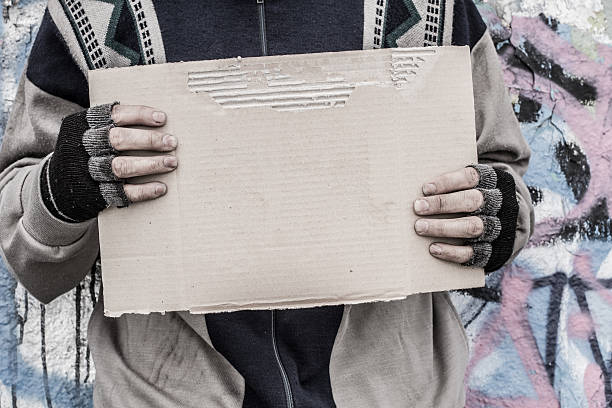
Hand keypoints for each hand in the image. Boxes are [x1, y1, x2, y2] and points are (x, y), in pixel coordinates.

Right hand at [41, 103, 177, 222]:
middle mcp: (84, 146)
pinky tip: (161, 188)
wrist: (58, 186)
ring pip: (121, 167)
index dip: (140, 115)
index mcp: (84, 125)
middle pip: (118, 140)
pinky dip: (143, 191)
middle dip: (149, 140)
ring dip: (150, 164)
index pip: (114, 114)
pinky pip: (121, 192)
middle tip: (172, 142)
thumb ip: (116, 125)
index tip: (162, 118)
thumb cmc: (87, 151)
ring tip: (172, 162)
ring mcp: (87, 171)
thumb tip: (159, 121)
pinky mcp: (94, 193)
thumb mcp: (91, 131)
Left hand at [413, 164, 518, 272]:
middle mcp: (501, 203)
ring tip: (420, 227)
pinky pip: (475, 253)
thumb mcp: (475, 184)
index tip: (425, 188)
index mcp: (495, 181)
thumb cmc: (480, 198)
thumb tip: (419, 186)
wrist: (515, 223)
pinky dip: (453, 251)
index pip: (470, 177)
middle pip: (472, 201)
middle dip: (442, 204)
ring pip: (473, 227)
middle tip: (417, 207)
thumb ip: (454, 183)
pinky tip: (434, 248)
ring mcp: (501, 228)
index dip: (447, 182)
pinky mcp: (497, 251)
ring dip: (444, 228)